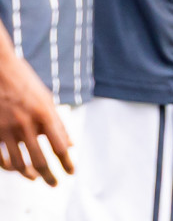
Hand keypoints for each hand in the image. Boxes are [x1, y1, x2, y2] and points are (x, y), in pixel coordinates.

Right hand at [0, 48, 71, 184]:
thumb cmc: (24, 83)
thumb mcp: (46, 99)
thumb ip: (58, 123)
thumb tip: (71, 144)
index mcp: (45, 113)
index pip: (60, 146)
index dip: (66, 163)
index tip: (71, 173)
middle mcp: (26, 124)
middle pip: (40, 160)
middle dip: (50, 176)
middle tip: (54, 184)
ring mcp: (6, 129)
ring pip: (18, 164)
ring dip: (29, 175)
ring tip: (36, 178)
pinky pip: (0, 159)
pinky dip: (8, 167)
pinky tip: (15, 169)